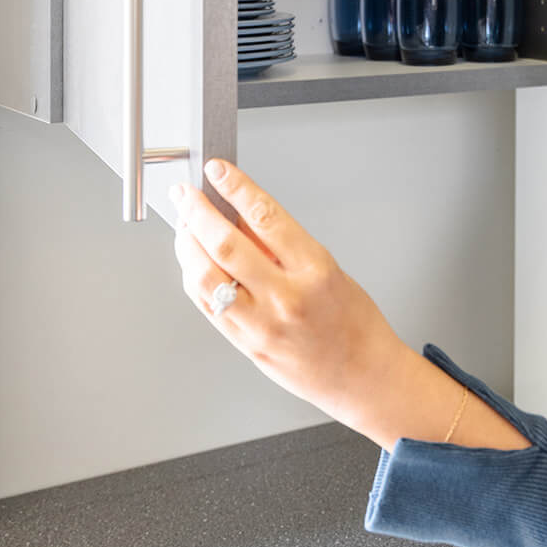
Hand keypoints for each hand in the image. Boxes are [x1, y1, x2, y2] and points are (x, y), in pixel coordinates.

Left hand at [170, 160, 406, 430]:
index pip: (266, 217)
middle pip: (225, 244)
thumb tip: (242, 213)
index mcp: (314, 270)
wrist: (362, 375)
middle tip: (186, 194)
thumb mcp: (328, 267)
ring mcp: (262, 325)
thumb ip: (282, 244)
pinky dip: (194, 278)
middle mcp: (286, 297)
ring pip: (205, 277)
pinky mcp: (246, 345)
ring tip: (184, 227)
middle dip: (197, 212)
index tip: (219, 170)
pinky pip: (208, 306)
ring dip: (186, 245)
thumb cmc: (353, 321)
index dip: (236, 187)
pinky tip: (192, 263)